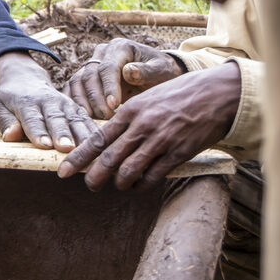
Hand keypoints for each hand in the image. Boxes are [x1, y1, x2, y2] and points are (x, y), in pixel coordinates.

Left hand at [0, 52, 96, 151]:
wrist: (26, 79)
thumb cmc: (11, 100)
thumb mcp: (1, 108)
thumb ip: (6, 122)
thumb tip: (10, 136)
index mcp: (26, 103)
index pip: (32, 119)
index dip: (38, 132)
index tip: (44, 145)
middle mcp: (48, 102)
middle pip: (56, 119)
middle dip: (62, 134)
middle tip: (67, 148)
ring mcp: (65, 104)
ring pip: (75, 119)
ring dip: (82, 135)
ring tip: (88, 150)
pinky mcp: (76, 108)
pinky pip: (87, 120)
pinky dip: (95, 132)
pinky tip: (103, 144)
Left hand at [57, 63, 240, 190]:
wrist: (216, 94)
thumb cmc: (178, 95)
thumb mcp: (146, 99)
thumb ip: (127, 119)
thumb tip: (107, 139)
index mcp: (129, 112)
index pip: (96, 140)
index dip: (78, 159)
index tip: (64, 172)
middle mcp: (141, 127)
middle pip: (108, 159)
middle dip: (94, 178)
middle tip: (90, 185)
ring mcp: (160, 141)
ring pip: (128, 171)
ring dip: (119, 183)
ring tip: (118, 185)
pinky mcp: (178, 153)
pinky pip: (153, 176)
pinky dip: (142, 185)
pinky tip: (139, 185)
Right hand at [62, 38, 182, 119]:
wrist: (157, 75)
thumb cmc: (161, 72)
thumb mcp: (160, 70)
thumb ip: (146, 70)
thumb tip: (128, 71)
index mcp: (119, 47)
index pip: (108, 67)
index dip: (109, 86)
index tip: (114, 105)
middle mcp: (101, 53)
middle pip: (89, 75)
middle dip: (95, 97)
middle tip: (106, 116)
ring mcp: (92, 65)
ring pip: (77, 82)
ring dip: (83, 101)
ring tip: (96, 118)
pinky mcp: (86, 78)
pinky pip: (74, 89)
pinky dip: (75, 102)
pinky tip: (83, 117)